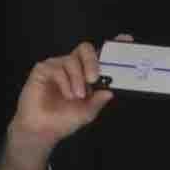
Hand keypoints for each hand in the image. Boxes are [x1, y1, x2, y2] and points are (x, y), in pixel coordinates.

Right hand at [5, 41, 114, 160]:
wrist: (43, 129)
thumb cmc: (64, 119)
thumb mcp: (87, 112)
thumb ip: (99, 100)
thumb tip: (110, 91)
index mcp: (86, 74)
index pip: (100, 55)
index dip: (112, 46)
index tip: (126, 40)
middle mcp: (73, 66)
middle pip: (85, 49)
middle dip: (92, 61)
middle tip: (94, 78)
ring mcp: (58, 66)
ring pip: (72, 60)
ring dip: (77, 79)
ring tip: (77, 96)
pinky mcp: (43, 69)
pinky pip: (57, 69)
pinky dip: (65, 83)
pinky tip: (67, 94)